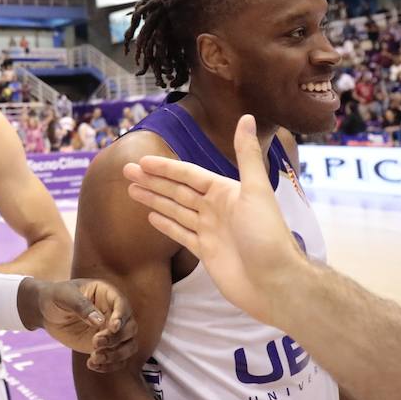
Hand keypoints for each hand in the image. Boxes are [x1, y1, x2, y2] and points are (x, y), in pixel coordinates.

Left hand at [27, 278, 137, 371]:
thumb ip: (81, 306)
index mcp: (107, 294)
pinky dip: (109, 366)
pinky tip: (92, 365)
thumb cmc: (56, 297)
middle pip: (130, 328)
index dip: (121, 316)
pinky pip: (118, 360)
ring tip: (94, 357)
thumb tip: (99, 321)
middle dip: (116, 339)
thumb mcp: (64, 296)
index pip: (122, 304)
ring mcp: (111, 331)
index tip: (113, 327)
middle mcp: (114, 313)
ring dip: (116, 355)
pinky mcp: (106, 346)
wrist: (47, 311)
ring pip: (129, 346)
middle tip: (95, 342)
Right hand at [123, 114, 306, 327]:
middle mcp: (215, 208)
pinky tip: (150, 218)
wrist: (274, 282)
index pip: (189, 175)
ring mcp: (209, 231)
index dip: (166, 168)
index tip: (142, 161)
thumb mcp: (256, 190)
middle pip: (177, 191)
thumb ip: (247, 154)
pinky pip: (180, 234)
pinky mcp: (205, 253)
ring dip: (154, 199)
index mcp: (225, 191)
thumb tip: (246, 116)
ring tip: (131, 190)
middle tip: (126, 171)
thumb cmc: (266, 234)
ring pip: (175, 210)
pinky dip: (166, 225)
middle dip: (153, 181)